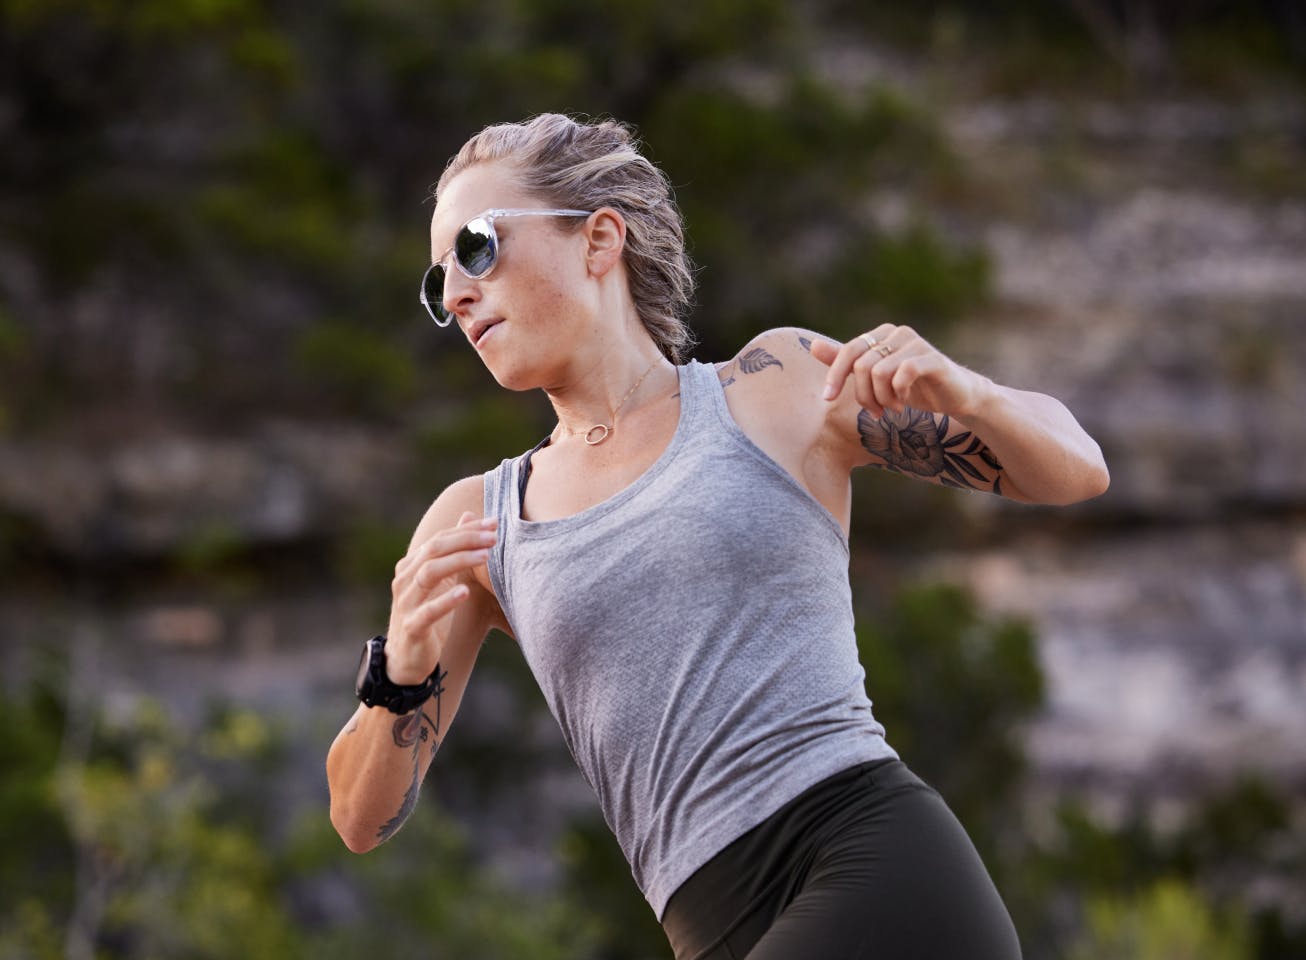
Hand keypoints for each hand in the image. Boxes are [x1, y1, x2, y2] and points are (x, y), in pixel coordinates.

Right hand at [384, 512, 495, 684]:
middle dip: (465, 540)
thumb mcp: (442, 580)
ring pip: (429, 573)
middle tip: (493, 536)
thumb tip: (469, 515)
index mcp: (412, 565)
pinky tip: (465, 592)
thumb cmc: (427, 614)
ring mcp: (406, 602)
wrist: (405, 658)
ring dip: (458, 561)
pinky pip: (428, 611)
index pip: (440, 538)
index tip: (493, 522)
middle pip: (434, 549)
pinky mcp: (412, 627)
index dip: (466, 529)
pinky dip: (446, 600)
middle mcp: (405, 579)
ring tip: (485, 556)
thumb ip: (453, 550)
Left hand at [810, 323, 990, 418]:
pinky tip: (903, 403)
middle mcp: (897, 333)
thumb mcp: (873, 377)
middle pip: (861, 366)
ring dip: (881, 399)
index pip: (847, 351)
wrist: (954, 396)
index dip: (834, 376)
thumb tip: (813, 345)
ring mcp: (916, 343)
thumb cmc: (912, 387)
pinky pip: (902, 374)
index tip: (828, 399)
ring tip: (892, 408)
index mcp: (881, 335)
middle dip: (863, 395)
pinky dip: (898, 394)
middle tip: (875, 411)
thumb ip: (845, 361)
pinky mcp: (932, 358)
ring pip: (879, 372)